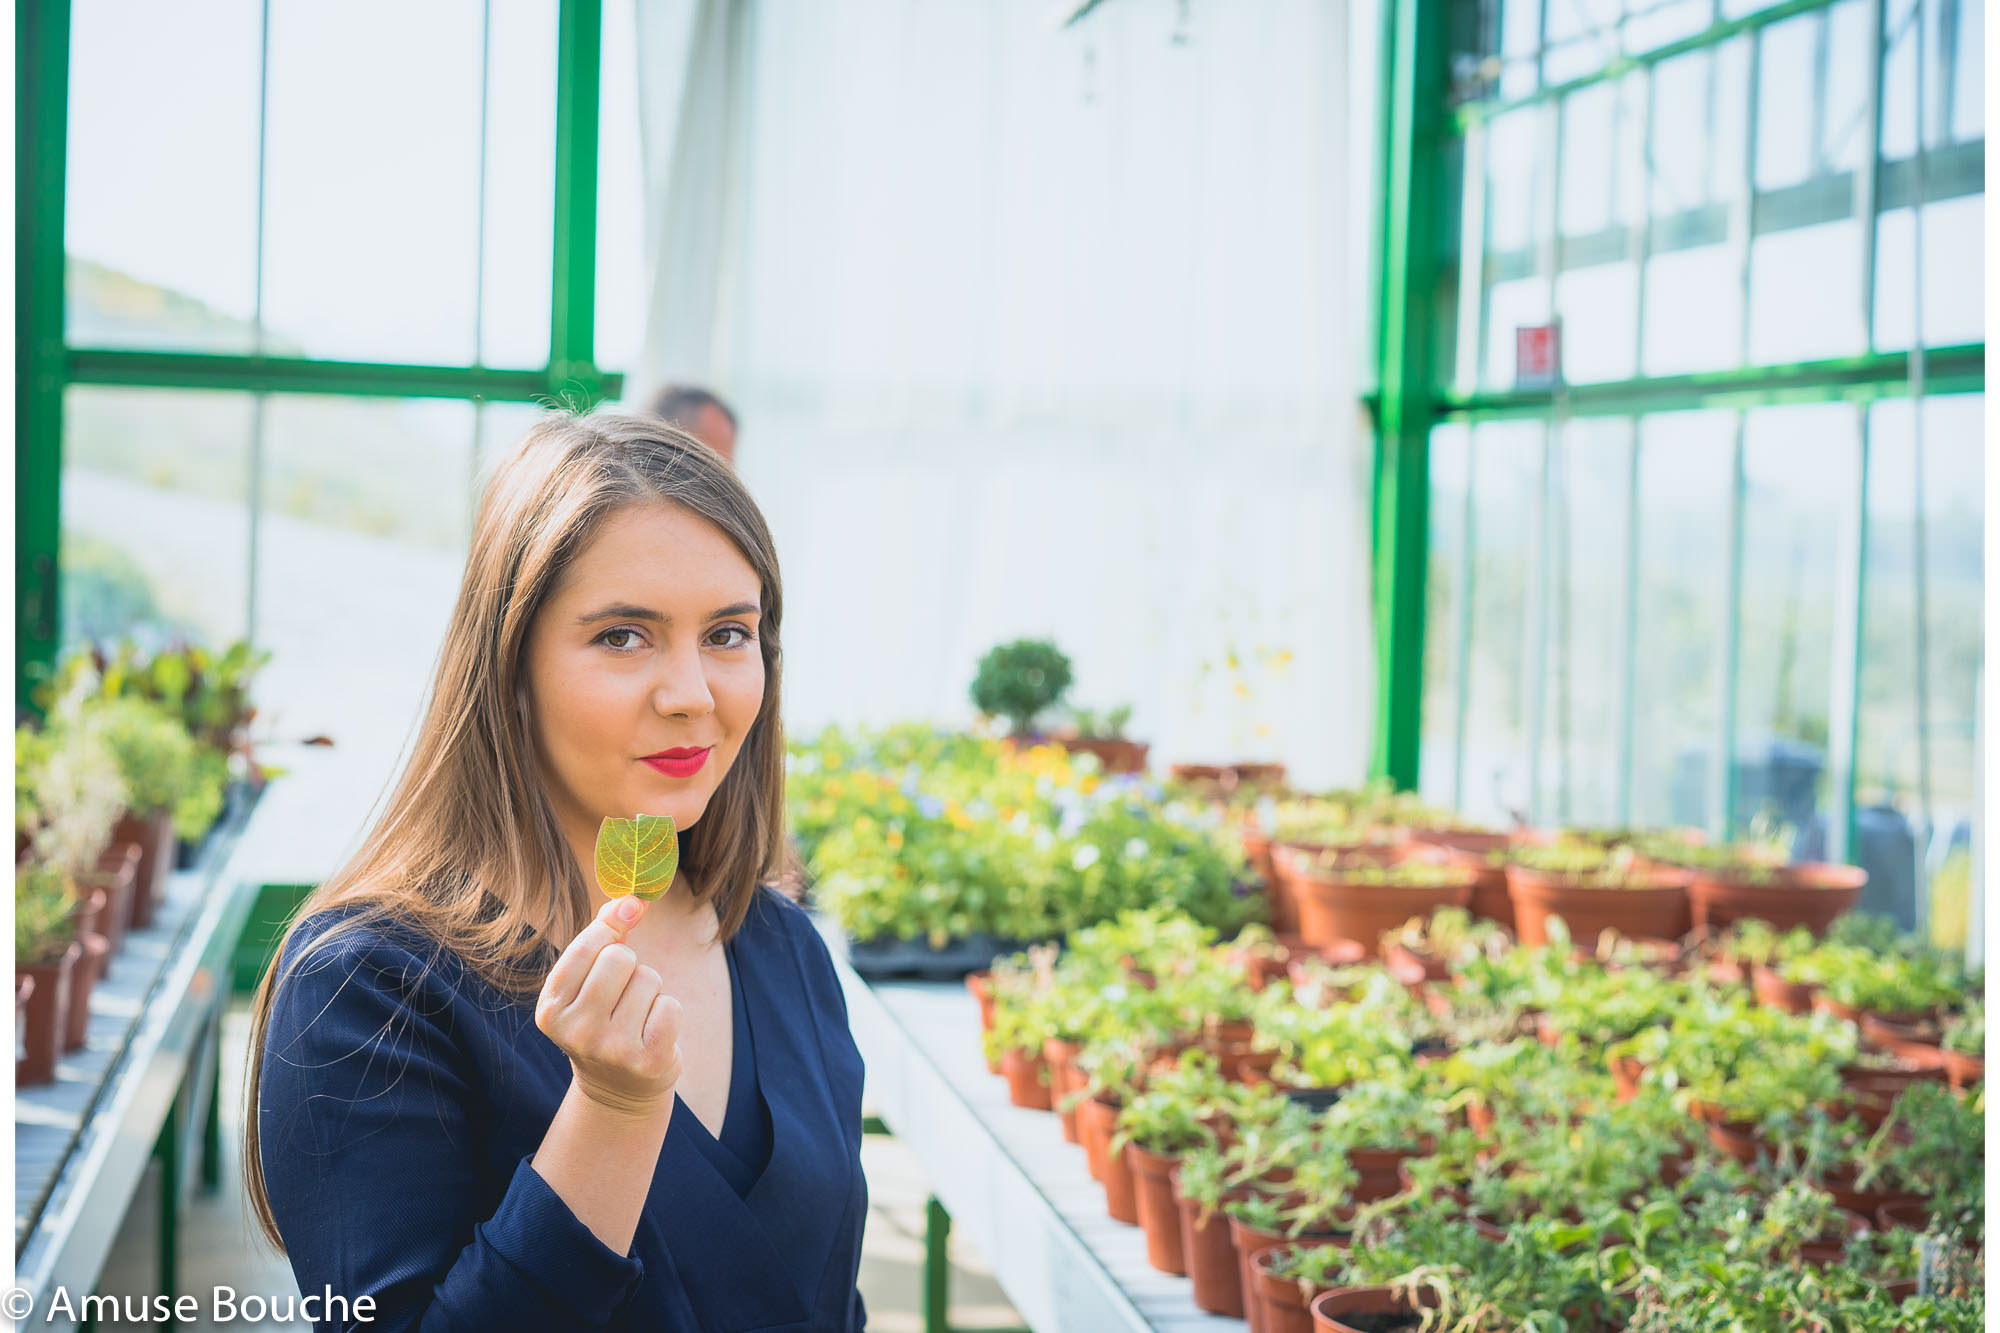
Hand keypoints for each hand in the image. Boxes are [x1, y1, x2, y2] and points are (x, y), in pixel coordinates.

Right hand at [535, 896, 683, 1119]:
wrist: (620, 1088)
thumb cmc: (604, 1019)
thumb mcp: (589, 982)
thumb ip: (604, 935)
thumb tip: (633, 900)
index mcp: (550, 1010)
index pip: (587, 946)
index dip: (609, 931)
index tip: (617, 932)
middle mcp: (576, 1032)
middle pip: (620, 958)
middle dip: (630, 966)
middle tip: (622, 995)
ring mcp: (612, 1050)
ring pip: (649, 979)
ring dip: (650, 991)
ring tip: (636, 1017)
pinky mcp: (648, 1061)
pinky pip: (672, 1006)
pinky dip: (668, 1012)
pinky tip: (652, 1033)